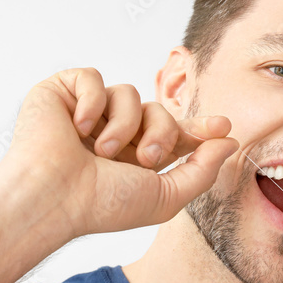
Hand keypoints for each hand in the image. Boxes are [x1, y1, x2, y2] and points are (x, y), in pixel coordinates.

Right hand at [1, 67, 238, 237]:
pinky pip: (93, 77)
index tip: (224, 127)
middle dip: (162, 133)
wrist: (54, 197)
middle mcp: (112, 132)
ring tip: (103, 152)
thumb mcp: (165, 197)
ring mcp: (86, 112)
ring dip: (124, 125)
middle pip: (157, 110)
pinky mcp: (60, 93)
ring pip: (128, 92)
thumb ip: (202, 171)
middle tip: (146, 159)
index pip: (173, 133)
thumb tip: (229, 141)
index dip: (199, 127)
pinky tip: (78, 127)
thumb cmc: (102, 205)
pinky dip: (91, 101)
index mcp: (133, 156)